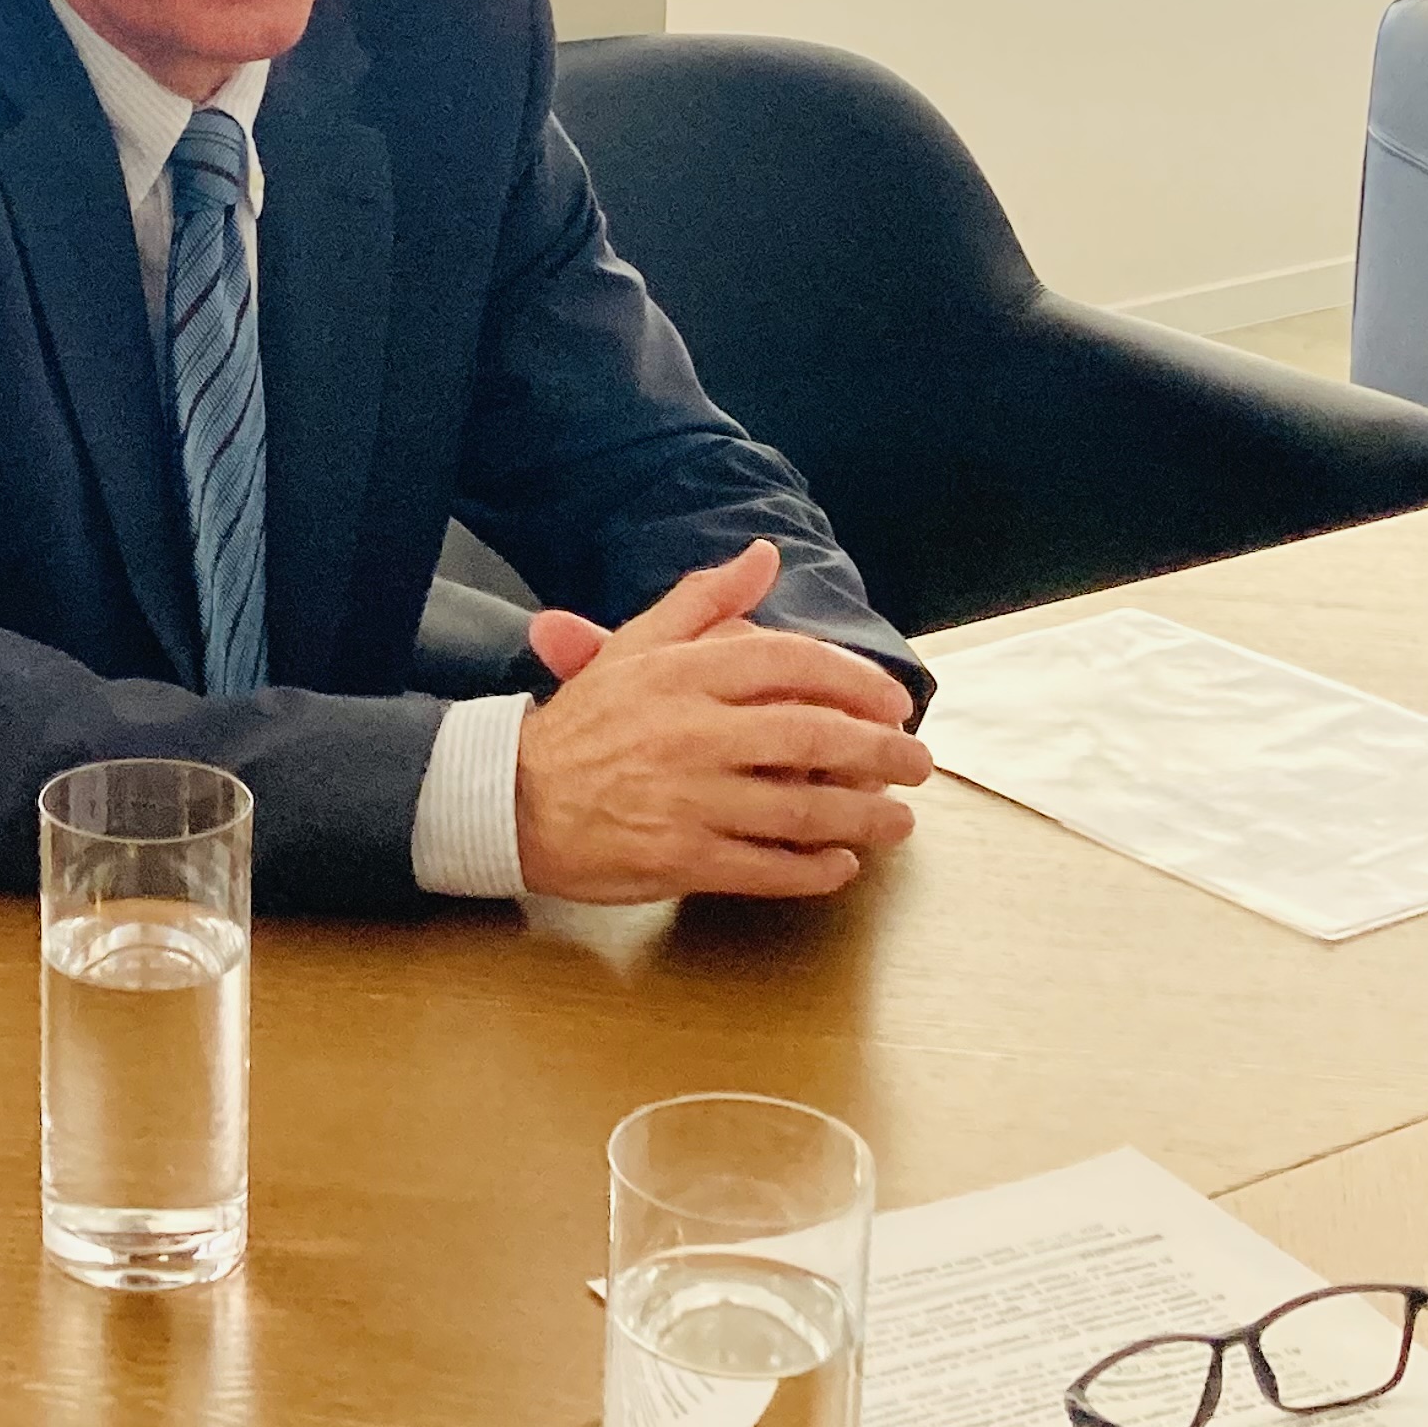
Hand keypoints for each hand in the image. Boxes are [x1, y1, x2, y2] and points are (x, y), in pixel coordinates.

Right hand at [510, 542, 930, 902]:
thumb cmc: (583, 724)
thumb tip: (764, 555)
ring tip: (899, 820)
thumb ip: (704, 602)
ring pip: (802, 809)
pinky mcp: (682, 859)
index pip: (792, 664)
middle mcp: (692, 732)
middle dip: (881, 753)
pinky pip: (768, 868)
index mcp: (683, 674)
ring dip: (865, 817)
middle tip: (917, 763)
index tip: (894, 702)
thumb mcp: (635, 647)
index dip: (857, 681)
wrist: (510, 799)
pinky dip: (814, 870)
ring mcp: (689, 799)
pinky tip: (840, 866)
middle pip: (813, 738)